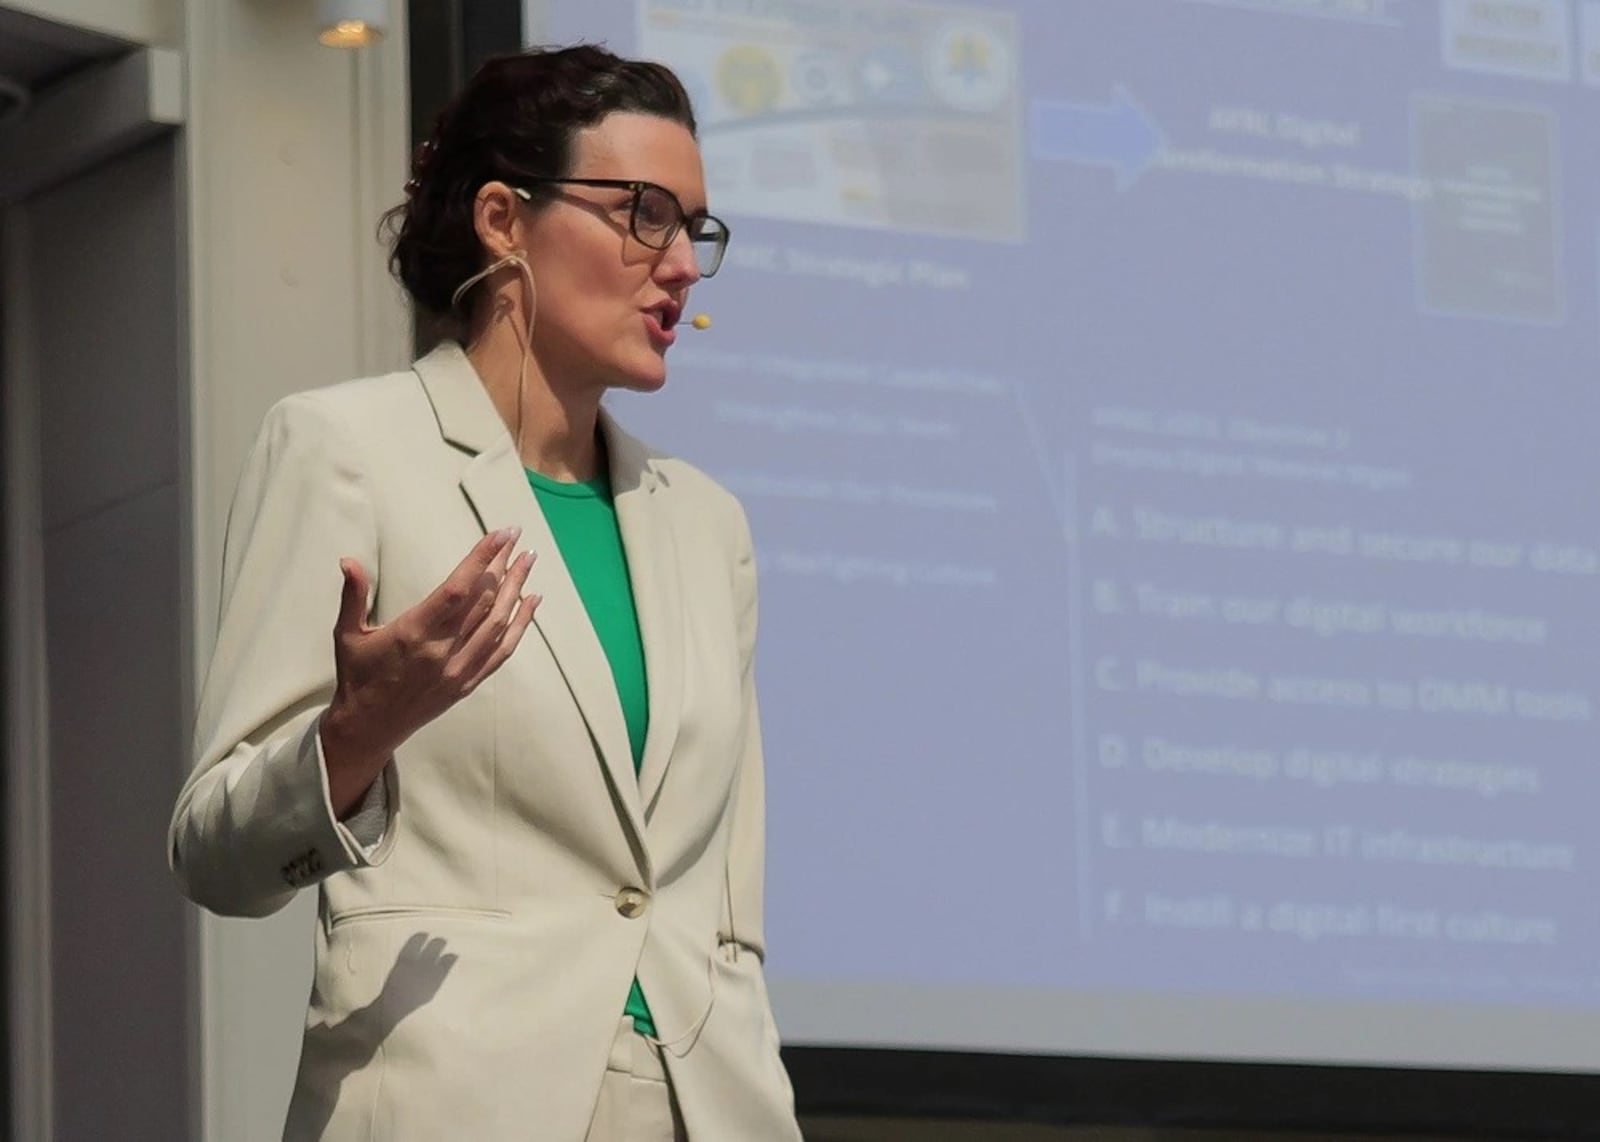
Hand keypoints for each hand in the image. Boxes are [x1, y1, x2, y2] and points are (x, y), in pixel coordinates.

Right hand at [320, 527, 539, 816]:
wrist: (369, 727)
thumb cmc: (357, 675)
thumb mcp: (347, 634)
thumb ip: (353, 595)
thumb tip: (348, 560)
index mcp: (413, 633)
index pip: (457, 589)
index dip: (481, 559)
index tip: (500, 534)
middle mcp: (442, 650)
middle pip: (484, 601)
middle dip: (502, 565)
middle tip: (515, 538)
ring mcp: (459, 668)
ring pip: (498, 622)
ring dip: (517, 588)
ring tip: (528, 559)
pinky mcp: (469, 683)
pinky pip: (502, 650)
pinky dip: (521, 624)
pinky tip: (532, 600)